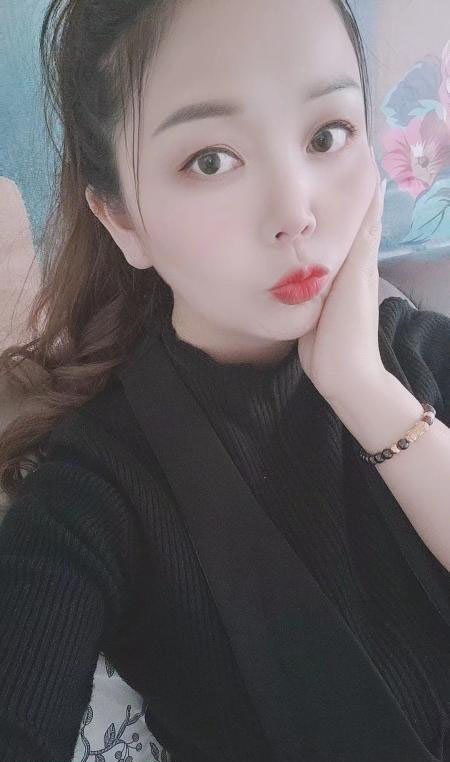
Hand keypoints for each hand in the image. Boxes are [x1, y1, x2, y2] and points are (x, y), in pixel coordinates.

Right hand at [297, 152, 387, 406]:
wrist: (340, 373)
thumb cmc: (349, 327)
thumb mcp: (354, 280)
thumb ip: (359, 240)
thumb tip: (375, 191)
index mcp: (359, 258)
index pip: (361, 211)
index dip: (357, 183)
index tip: (347, 152)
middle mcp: (345, 266)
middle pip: (337, 224)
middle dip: (328, 197)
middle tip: (308, 164)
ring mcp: (327, 283)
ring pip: (318, 243)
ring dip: (309, 223)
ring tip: (290, 194)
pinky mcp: (310, 298)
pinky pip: (304, 266)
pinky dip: (297, 251)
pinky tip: (282, 243)